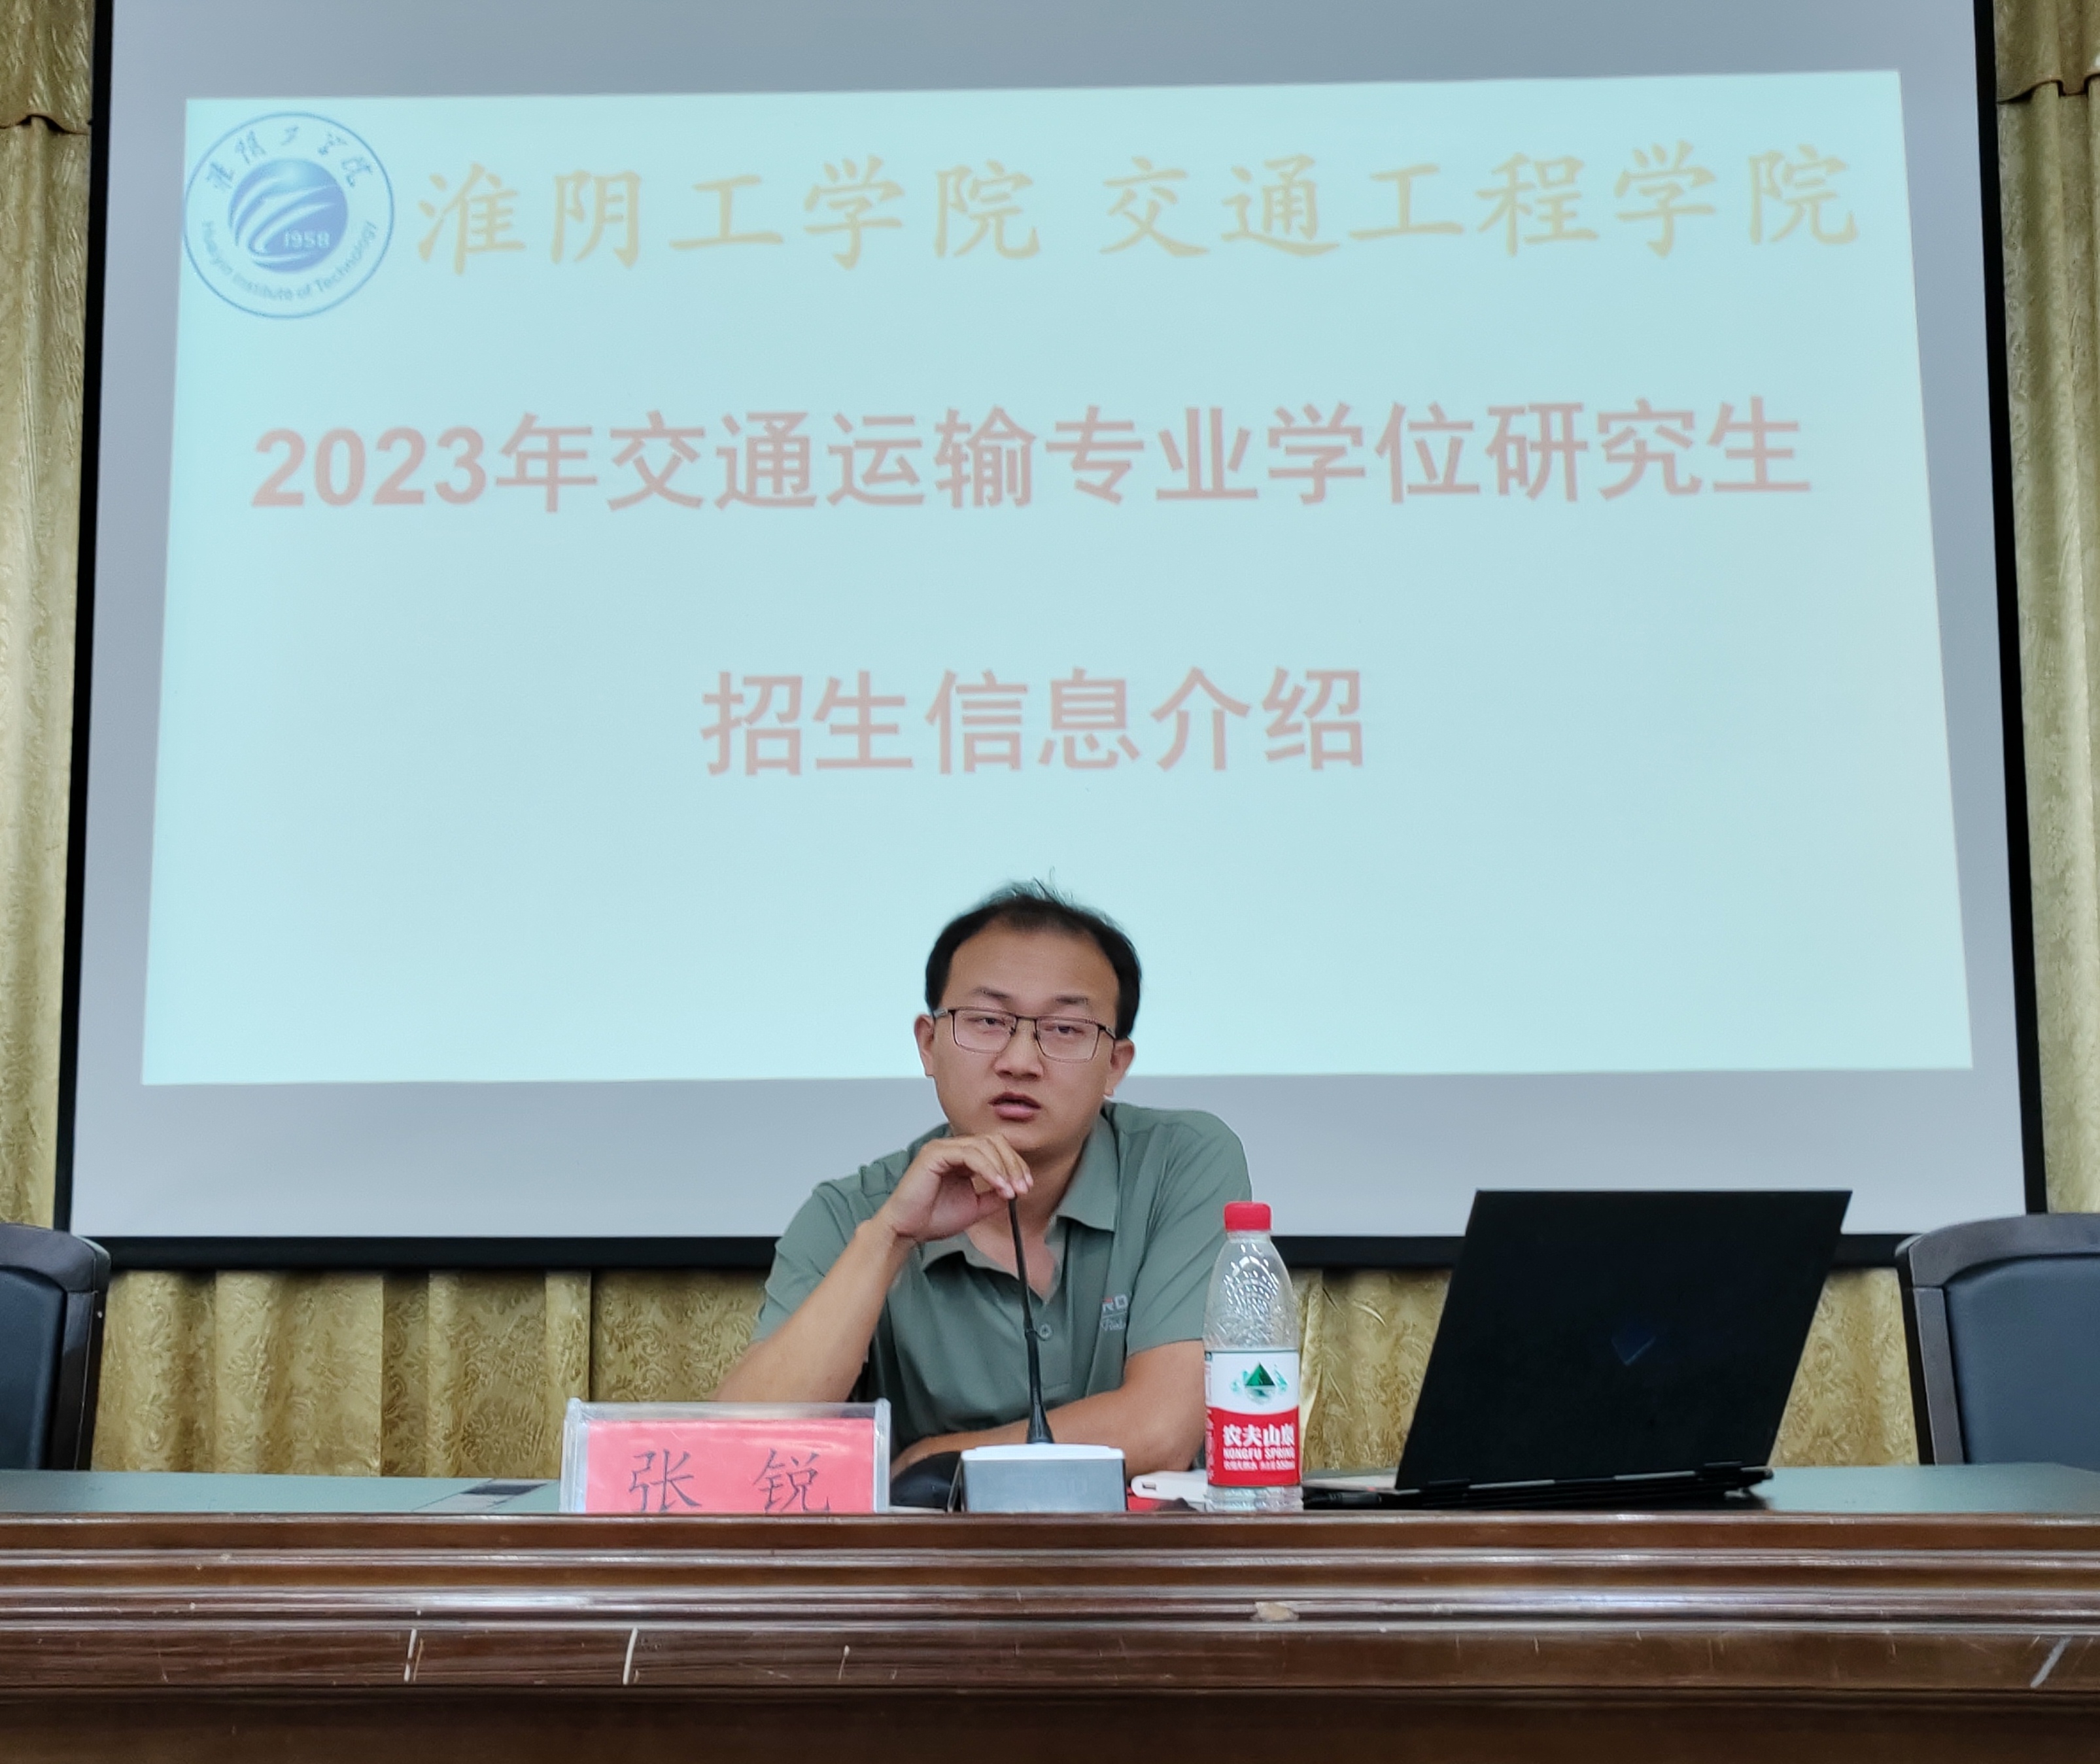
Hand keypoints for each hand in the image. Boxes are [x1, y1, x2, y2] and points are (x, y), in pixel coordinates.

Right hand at [877, 1133, 1031, 1245]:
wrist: (908, 1230)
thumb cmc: (933, 1218)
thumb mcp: (975, 1206)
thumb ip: (994, 1196)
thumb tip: (1016, 1189)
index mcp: (962, 1157)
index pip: (996, 1149)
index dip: (1015, 1164)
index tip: (1026, 1186)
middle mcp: (953, 1148)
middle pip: (994, 1141)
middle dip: (1013, 1164)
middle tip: (1023, 1187)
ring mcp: (943, 1148)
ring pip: (984, 1145)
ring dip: (1003, 1167)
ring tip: (1011, 1190)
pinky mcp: (935, 1153)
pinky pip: (969, 1154)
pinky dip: (988, 1169)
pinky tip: (998, 1185)